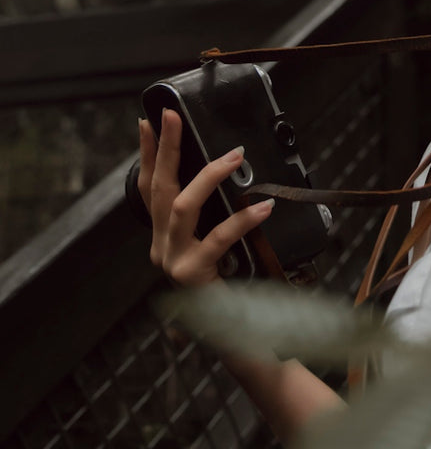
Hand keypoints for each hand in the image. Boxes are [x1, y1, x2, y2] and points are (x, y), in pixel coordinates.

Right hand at [137, 110, 274, 286]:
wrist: (235, 332)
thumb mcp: (218, 245)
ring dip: (208, 176)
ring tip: (235, 155)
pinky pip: (219, 238)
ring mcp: (173, 260)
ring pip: (182, 207)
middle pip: (160, 189)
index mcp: (164, 237)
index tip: (149, 121)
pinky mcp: (192, 273)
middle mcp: (162, 246)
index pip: (151, 188)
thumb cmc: (230, 284)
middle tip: (173, 116)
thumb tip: (232, 173)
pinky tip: (263, 207)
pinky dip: (242, 219)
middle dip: (167, 148)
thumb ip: (215, 217)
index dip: (149, 154)